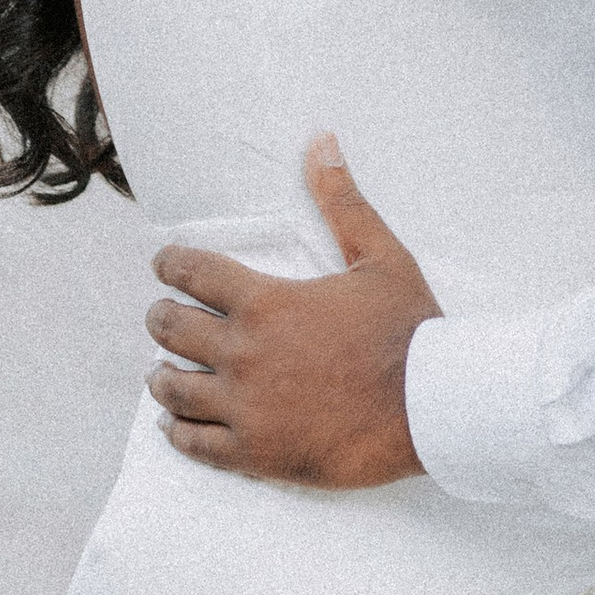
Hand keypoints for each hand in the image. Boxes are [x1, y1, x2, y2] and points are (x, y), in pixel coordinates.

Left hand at [145, 141, 438, 487]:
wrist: (434, 408)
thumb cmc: (410, 330)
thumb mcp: (381, 257)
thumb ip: (342, 201)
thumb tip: (321, 141)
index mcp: (268, 302)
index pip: (193, 273)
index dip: (170, 264)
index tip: (163, 265)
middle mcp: (245, 353)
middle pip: (171, 330)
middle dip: (160, 318)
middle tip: (161, 316)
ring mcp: (247, 407)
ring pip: (173, 391)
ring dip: (161, 378)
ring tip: (160, 374)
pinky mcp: (256, 453)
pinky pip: (196, 445)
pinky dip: (178, 433)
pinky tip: (177, 427)